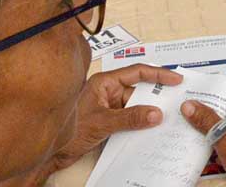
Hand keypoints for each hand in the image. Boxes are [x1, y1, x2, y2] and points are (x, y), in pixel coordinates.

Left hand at [49, 64, 182, 170]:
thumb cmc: (67, 132)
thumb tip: (156, 114)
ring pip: (135, 106)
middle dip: (155, 96)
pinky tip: (148, 130)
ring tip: (165, 120)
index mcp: (104, 82)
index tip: (175, 79)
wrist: (49, 154)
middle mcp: (107, 92)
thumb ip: (131, 117)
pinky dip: (139, 123)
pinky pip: (129, 118)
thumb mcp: (103, 122)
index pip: (137, 72)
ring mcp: (107, 106)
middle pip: (138, 90)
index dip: (158, 74)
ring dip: (147, 113)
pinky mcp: (107, 120)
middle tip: (175, 102)